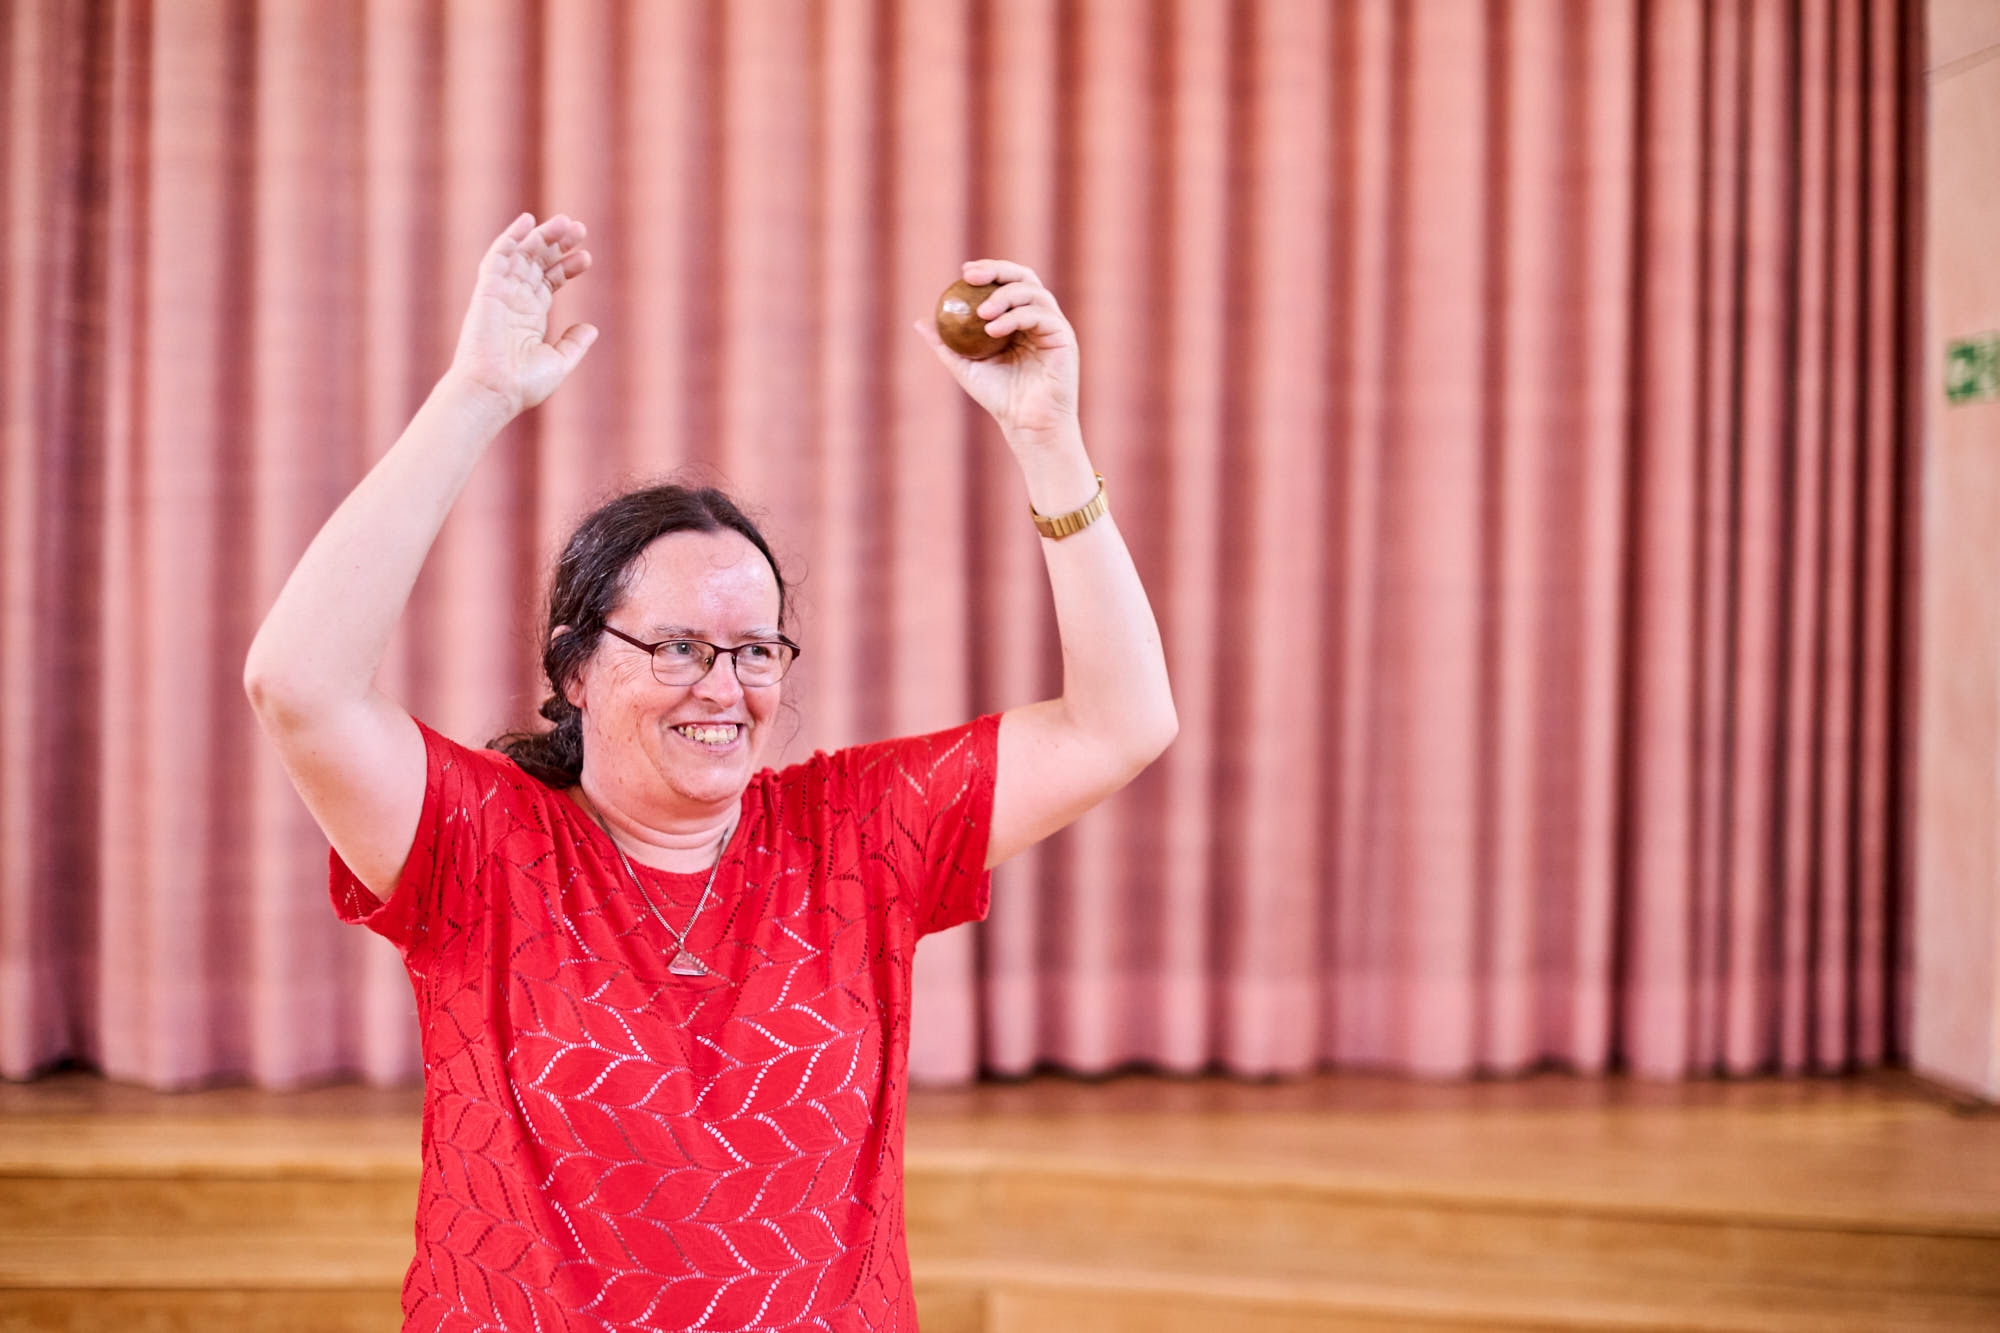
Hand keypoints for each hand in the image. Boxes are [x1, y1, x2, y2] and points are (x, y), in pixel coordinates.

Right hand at [447, 213, 597, 419]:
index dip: (567, 267)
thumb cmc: (522, 385)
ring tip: (567, 222)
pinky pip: (498, 257)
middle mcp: (514, 301)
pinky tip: (527, 220)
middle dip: (558, 245)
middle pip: (537, 263)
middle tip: (580, 229)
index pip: (548, 281)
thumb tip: (590, 328)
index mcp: (529, 317)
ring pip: (522, 255)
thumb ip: (574, 344)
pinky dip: (511, 237)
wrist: (494, 391)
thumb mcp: (558, 362)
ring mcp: (500, 294)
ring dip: (542, 236)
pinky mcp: (488, 291)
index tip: (586, 257)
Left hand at [917, 260, 1078, 444]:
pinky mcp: (1063, 337)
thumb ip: (946, 343)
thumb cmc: (999, 398)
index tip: (964, 273)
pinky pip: (1040, 315)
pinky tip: (993, 330)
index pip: (1006, 283)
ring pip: (1032, 292)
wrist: (1027, 424)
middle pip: (1023, 277)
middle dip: (996, 270)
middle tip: (970, 276)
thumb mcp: (965, 366)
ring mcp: (1052, 325)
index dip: (988, 271)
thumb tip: (920, 321)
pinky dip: (1015, 316)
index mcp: (1019, 319)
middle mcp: (1038, 317)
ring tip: (981, 313)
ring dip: (1003, 296)